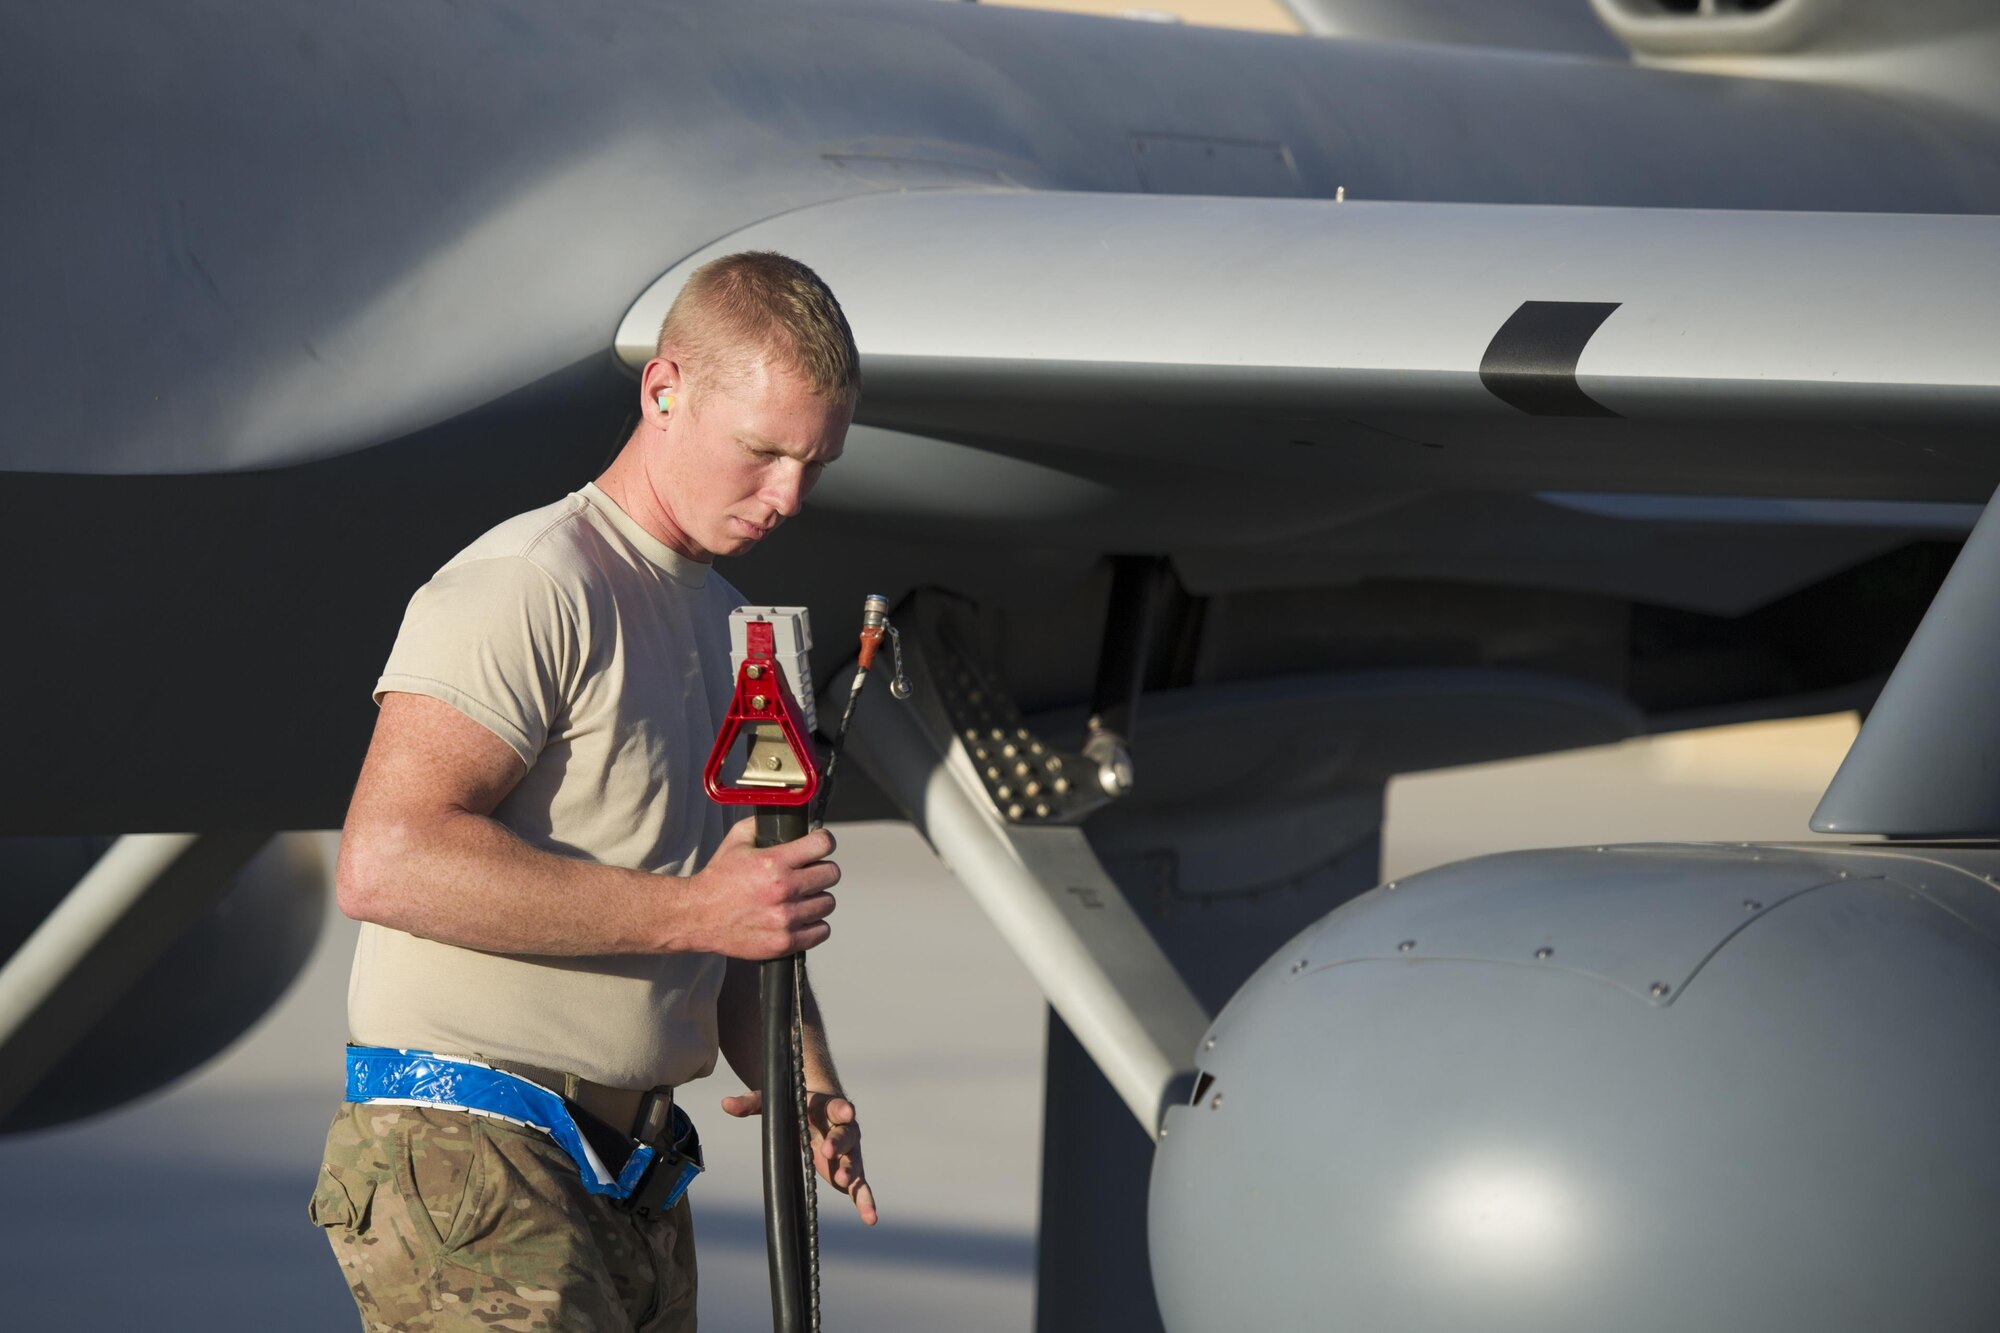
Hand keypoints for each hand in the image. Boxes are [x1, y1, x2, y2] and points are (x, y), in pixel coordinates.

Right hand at [679, 822, 838, 958]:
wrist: (698, 916)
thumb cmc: (717, 880)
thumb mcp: (735, 842)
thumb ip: (760, 825)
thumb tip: (783, 815)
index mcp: (774, 862)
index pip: (823, 844)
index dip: (824, 841)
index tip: (820, 845)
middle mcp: (783, 889)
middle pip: (831, 873)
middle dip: (822, 870)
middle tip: (809, 873)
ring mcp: (785, 918)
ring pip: (828, 902)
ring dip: (817, 898)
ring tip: (801, 898)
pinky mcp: (785, 942)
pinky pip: (822, 930)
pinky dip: (814, 925)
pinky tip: (801, 918)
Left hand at [720, 1089, 877, 1225]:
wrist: (824, 1109)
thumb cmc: (798, 1104)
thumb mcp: (775, 1102)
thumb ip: (752, 1103)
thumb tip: (725, 1103)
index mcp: (828, 1107)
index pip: (837, 1107)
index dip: (841, 1109)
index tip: (847, 1110)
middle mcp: (844, 1127)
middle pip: (846, 1134)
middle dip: (839, 1143)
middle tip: (829, 1153)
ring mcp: (849, 1151)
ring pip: (854, 1161)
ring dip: (852, 1172)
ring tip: (845, 1183)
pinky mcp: (850, 1170)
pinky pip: (861, 1186)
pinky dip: (866, 1201)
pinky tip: (870, 1218)